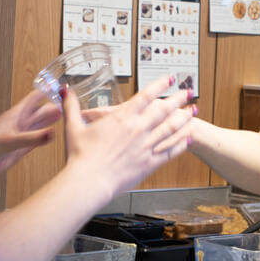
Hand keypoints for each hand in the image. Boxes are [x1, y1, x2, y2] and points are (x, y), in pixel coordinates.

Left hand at [0, 90, 61, 186]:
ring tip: (65, 114)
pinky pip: (35, 141)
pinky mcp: (18, 151)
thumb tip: (50, 134)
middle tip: (70, 101)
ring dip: (50, 120)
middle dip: (53, 105)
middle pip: (40, 111)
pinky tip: (51, 135)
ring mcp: (18, 137)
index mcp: (14, 116)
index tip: (61, 85)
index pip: (34, 98)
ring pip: (39, 125)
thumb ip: (29, 139)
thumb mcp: (6, 143)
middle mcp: (18, 125)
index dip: (47, 90)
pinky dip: (44, 137)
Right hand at [64, 76, 194, 198]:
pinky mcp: (149, 163)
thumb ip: (71, 106)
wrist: (88, 182)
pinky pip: (170, 151)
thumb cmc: (80, 156)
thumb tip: (65, 90)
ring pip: (171, 129)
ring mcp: (145, 146)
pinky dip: (181, 143)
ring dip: (184, 118)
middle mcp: (137, 129)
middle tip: (188, 91)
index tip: (170, 78)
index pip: (146, 96)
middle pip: (164, 109)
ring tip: (194, 110)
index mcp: (122, 117)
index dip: (160, 85)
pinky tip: (189, 138)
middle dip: (178, 99)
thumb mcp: (73, 127)